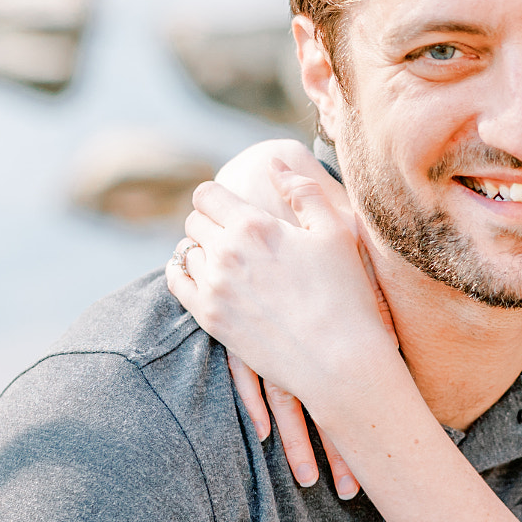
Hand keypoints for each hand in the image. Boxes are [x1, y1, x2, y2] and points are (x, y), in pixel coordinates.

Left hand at [166, 162, 401, 448]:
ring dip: (202, 251)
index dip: (218, 197)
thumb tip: (273, 161)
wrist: (339, 360)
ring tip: (227, 261)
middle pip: (193, 221)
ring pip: (186, 252)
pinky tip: (203, 276)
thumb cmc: (345, 294)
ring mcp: (213, 287)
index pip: (207, 193)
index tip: (232, 207)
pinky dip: (184, 274)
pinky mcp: (209, 318)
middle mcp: (226, 252)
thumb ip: (303, 190)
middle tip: (234, 236)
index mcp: (254, 225)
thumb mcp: (336, 232)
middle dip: (211, 223)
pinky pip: (176, 283)